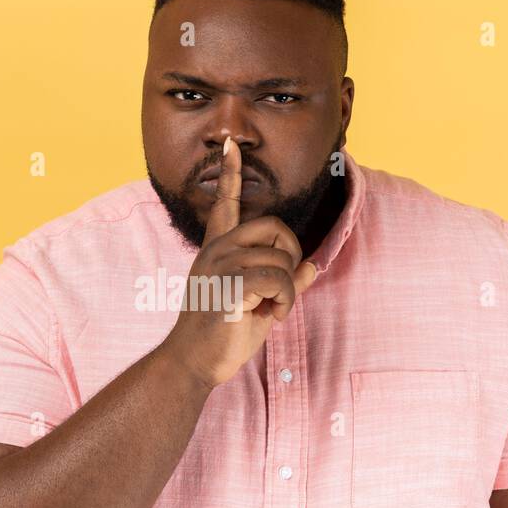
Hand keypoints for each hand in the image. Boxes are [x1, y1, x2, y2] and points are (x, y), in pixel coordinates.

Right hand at [157, 136, 318, 389]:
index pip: (225, 203)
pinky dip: (286, 301)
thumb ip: (286, 282)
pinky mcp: (229, 284)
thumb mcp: (260, 304)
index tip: (231, 144)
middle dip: (290, 256)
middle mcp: (217, 250)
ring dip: (288, 291)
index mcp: (218, 250)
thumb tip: (314, 265)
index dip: (231, 173)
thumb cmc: (223, 335)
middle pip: (276, 227)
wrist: (193, 363)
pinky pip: (280, 279)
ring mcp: (221, 265)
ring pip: (282, 260)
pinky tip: (272, 316)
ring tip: (271, 310)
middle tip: (281, 288)